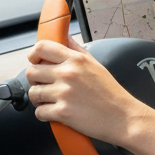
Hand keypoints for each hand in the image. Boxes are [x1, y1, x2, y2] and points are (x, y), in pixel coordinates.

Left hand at [26, 36, 154, 147]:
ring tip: (51, 100)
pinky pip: (39, 112)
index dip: (33, 54)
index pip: (42, 47)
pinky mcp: (62, 113)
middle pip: (31, 71)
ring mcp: (64, 93)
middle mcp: (68, 74)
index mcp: (76, 60)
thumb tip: (63, 36)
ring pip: (33, 93)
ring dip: (39, 98)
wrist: (123, 117)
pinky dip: (44, 114)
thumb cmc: (111, 93)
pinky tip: (56, 112)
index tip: (35, 61)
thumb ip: (76, 49)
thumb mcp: (95, 64)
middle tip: (45, 85)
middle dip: (35, 80)